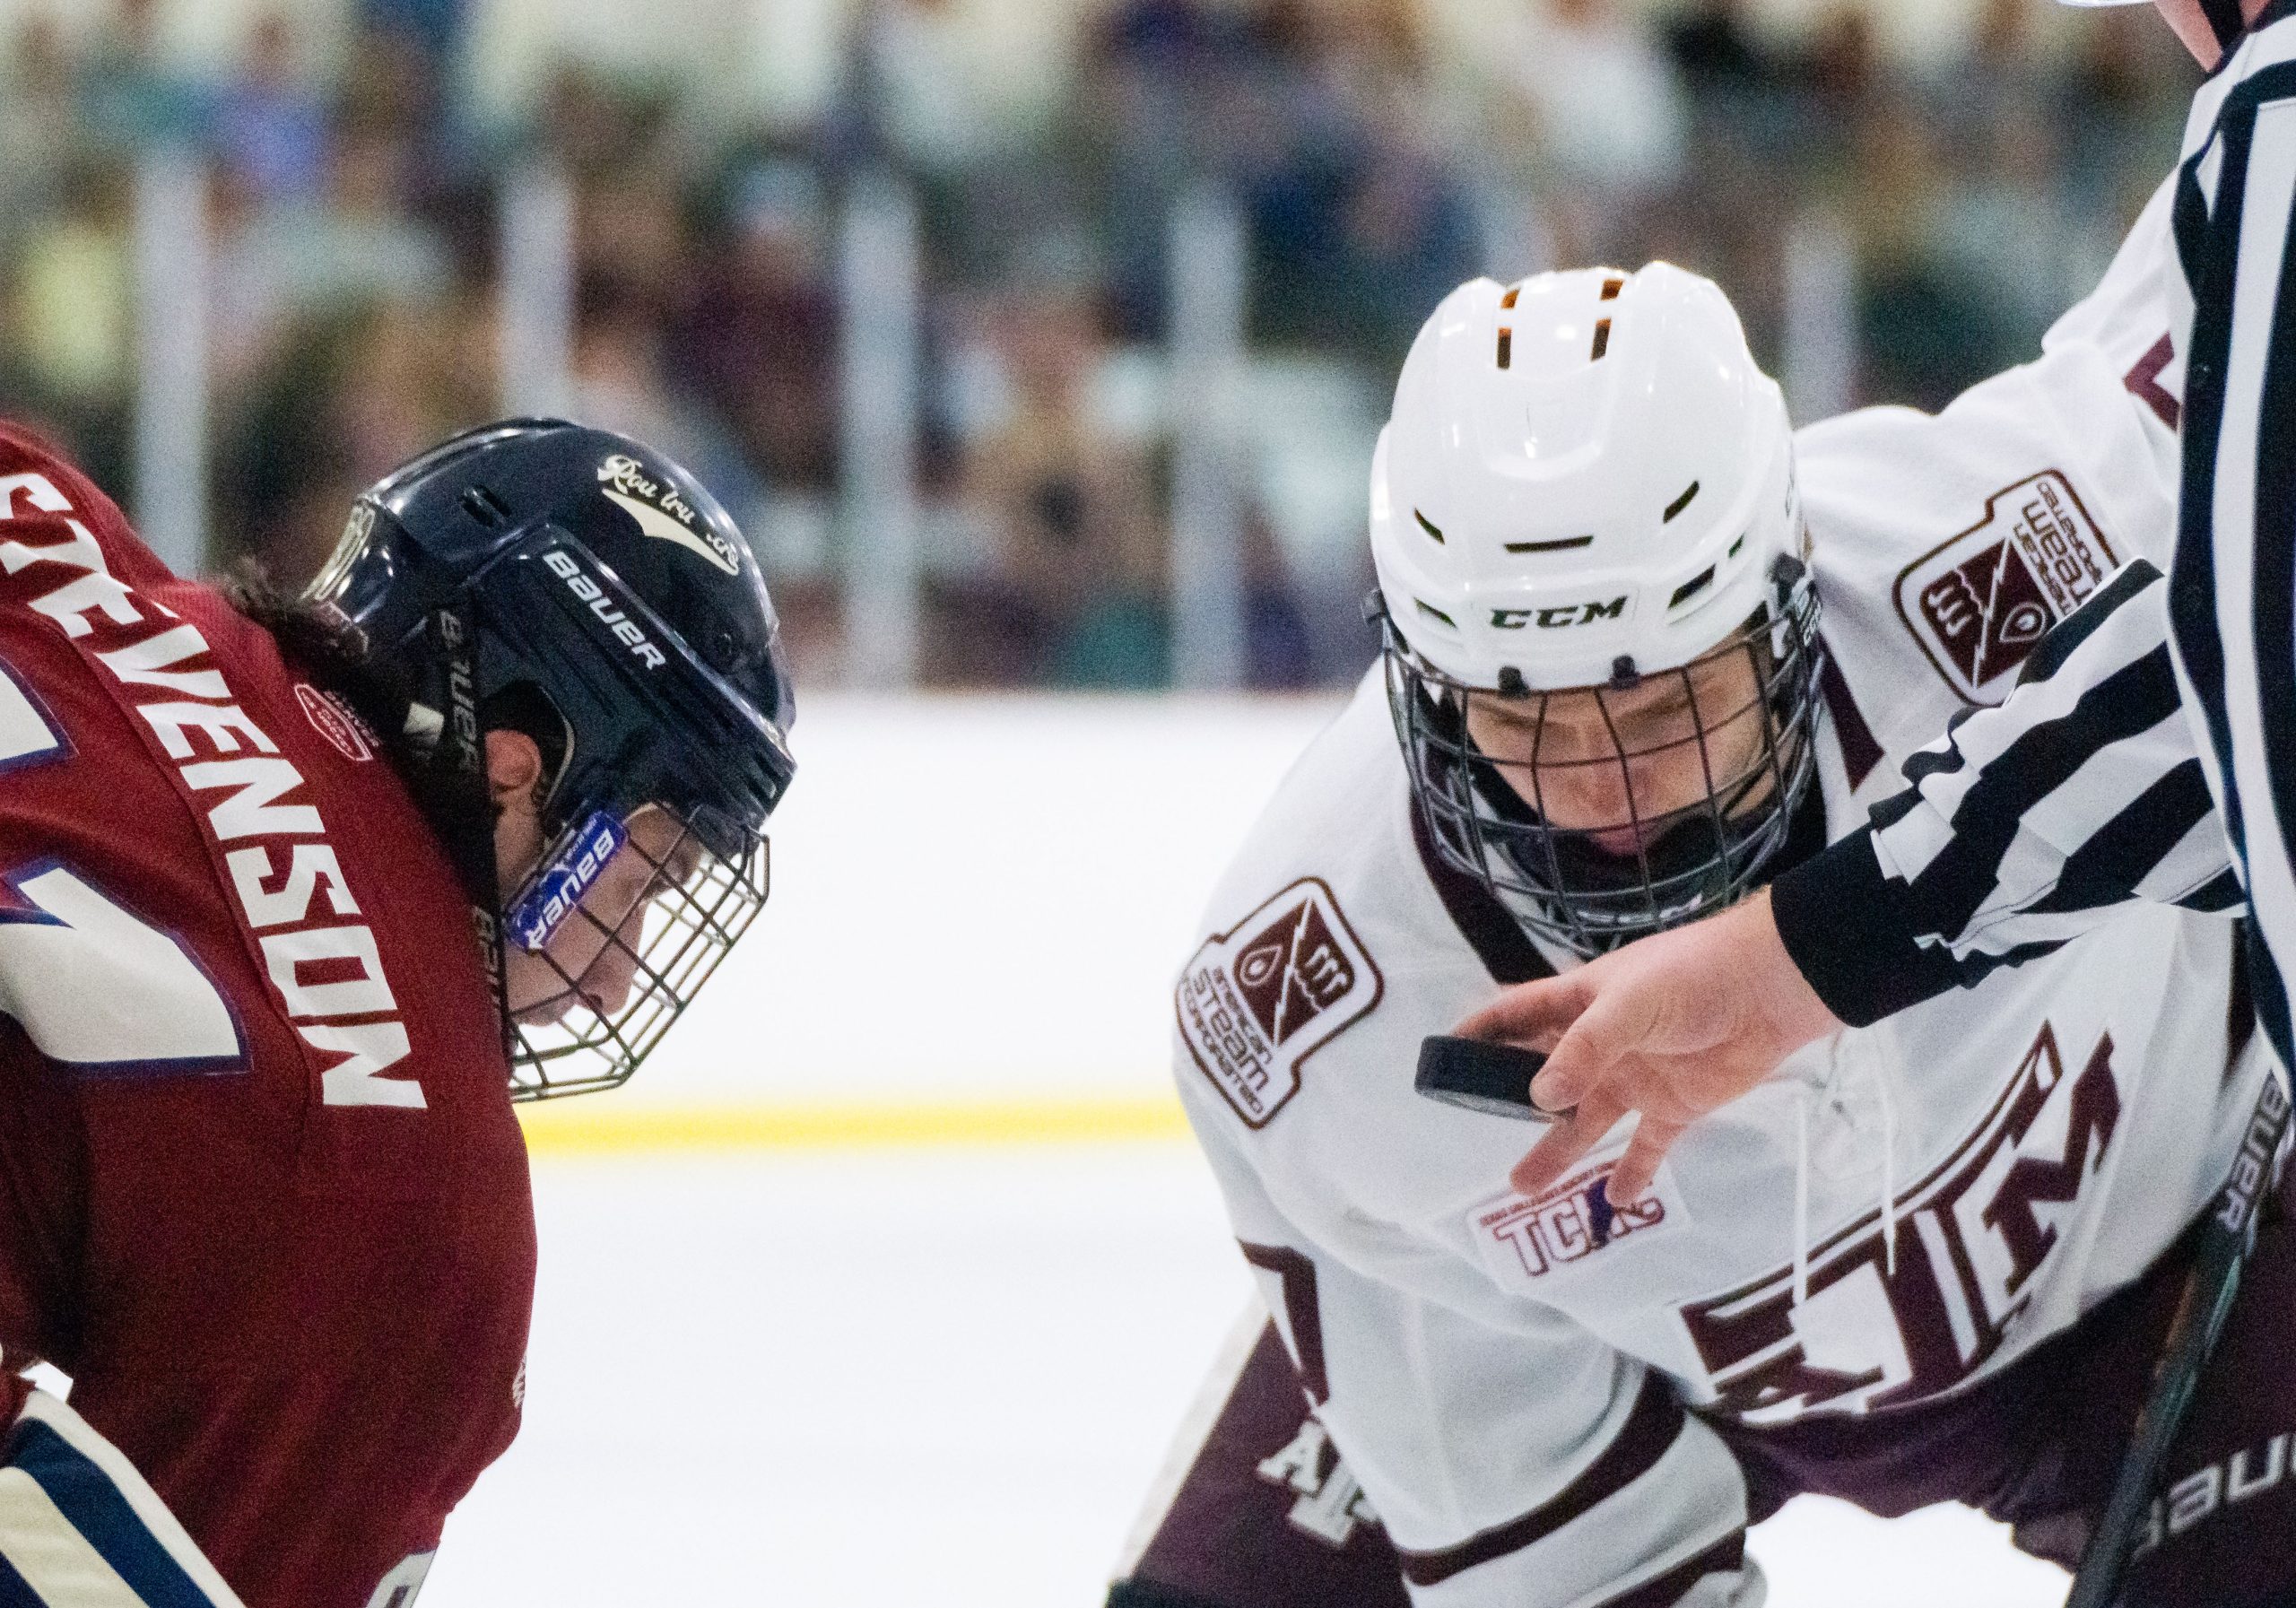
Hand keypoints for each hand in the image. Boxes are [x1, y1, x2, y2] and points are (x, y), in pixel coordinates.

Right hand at [1456, 888, 1842, 1204]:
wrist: (1773, 990)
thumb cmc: (1693, 978)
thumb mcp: (1629, 1003)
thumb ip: (1585, 1050)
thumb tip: (1539, 1100)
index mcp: (1579, 1004)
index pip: (1516, 1016)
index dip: (1479, 1033)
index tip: (1443, 1056)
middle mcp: (1601, 1044)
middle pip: (1543, 1079)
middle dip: (1508, 1105)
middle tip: (1475, 1135)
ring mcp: (1636, 1077)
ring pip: (1585, 1122)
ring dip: (1556, 1152)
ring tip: (1522, 1189)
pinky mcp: (1676, 1107)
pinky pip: (1646, 1147)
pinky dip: (1632, 1173)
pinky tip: (1617, 1203)